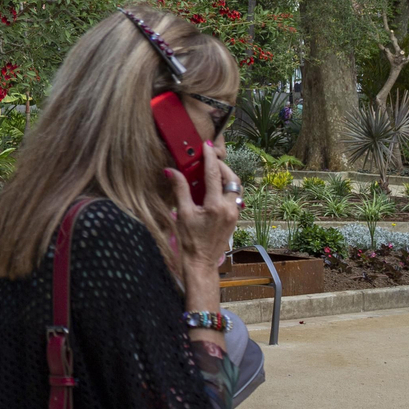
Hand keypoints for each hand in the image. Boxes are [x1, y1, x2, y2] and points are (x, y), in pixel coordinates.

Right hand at [165, 148, 240, 274]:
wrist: (201, 262)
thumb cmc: (190, 240)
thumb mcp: (182, 213)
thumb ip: (180, 189)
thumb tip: (171, 171)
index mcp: (216, 206)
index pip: (214, 175)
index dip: (210, 158)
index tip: (206, 146)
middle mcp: (229, 209)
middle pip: (232, 179)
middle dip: (222, 166)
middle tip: (209, 158)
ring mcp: (234, 214)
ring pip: (236, 188)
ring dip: (226, 177)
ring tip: (213, 171)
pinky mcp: (234, 218)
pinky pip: (235, 197)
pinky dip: (227, 188)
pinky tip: (215, 188)